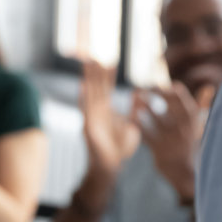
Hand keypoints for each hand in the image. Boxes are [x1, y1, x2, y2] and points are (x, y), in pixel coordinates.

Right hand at [80, 60, 139, 177]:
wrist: (111, 166)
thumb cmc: (119, 149)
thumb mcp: (132, 127)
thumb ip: (134, 112)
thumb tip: (140, 96)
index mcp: (106, 111)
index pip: (107, 89)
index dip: (108, 76)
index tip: (110, 61)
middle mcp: (97, 111)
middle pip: (96, 87)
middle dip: (95, 72)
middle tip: (94, 55)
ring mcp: (91, 117)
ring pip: (89, 94)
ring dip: (87, 78)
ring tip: (87, 64)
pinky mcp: (88, 126)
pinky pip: (85, 109)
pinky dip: (83, 97)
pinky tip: (82, 85)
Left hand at [130, 82, 208, 202]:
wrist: (187, 174)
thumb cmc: (192, 147)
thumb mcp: (200, 127)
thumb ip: (202, 106)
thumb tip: (208, 87)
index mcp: (194, 120)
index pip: (180, 96)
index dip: (167, 88)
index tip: (158, 85)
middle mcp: (184, 128)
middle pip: (166, 102)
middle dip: (152, 92)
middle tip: (141, 88)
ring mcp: (172, 139)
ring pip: (154, 116)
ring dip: (142, 104)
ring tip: (134, 97)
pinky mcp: (159, 150)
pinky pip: (145, 133)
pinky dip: (136, 123)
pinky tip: (130, 116)